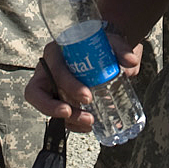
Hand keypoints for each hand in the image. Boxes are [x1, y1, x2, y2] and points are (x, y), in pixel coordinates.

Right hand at [25, 36, 142, 134]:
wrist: (103, 50)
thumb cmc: (101, 44)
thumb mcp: (111, 42)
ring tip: (90, 122)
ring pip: (47, 107)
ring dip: (67, 119)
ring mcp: (51, 87)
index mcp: (56, 52)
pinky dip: (73, 124)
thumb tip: (131, 61)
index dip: (68, 85)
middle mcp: (48, 70)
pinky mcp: (59, 99)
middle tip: (77, 114)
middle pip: (37, 93)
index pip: (55, 70)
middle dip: (52, 108)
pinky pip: (59, 115)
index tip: (87, 96)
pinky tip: (88, 125)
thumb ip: (122, 49)